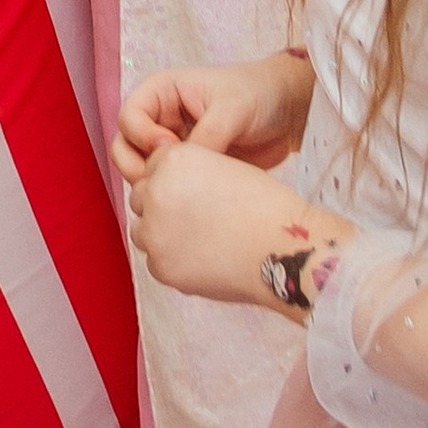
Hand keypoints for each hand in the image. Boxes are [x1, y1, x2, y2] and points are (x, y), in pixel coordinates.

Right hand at [112, 52, 312, 182]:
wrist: (290, 112)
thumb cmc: (259, 94)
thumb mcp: (232, 108)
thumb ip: (206, 137)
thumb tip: (184, 170)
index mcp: (162, 93)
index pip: (128, 117)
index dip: (143, 135)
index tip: (172, 146)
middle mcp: (160, 119)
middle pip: (124, 147)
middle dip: (137, 166)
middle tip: (165, 179)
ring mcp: (172, 146)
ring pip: (141, 171)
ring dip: (152, 184)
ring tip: (182, 191)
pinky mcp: (188, 169)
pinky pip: (166, 184)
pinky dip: (171, 194)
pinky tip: (194, 200)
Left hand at [124, 139, 344, 306]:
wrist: (285, 249)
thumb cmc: (264, 206)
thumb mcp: (222, 168)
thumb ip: (185, 176)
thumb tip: (159, 193)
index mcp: (172, 161)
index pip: (153, 167)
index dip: (175, 180)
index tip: (195, 193)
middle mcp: (155, 192)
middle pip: (142, 197)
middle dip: (163, 206)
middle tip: (197, 218)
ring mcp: (155, 232)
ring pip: (143, 230)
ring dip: (163, 233)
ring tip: (201, 239)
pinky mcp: (160, 267)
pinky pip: (155, 260)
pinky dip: (174, 260)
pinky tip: (204, 258)